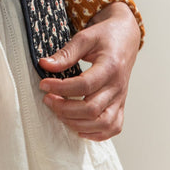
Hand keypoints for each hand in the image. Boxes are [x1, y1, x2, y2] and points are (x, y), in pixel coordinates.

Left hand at [38, 1, 139, 140]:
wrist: (126, 37)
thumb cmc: (105, 36)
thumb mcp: (85, 37)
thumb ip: (65, 53)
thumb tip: (45, 65)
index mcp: (110, 67)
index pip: (84, 85)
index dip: (61, 88)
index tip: (43, 84)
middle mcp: (117, 86)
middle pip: (92, 109)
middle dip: (65, 108)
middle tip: (48, 99)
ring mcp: (120, 98)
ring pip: (103, 123)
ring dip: (77, 123)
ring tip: (59, 112)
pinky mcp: (121, 105)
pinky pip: (113, 127)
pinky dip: (96, 133)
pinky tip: (79, 127)